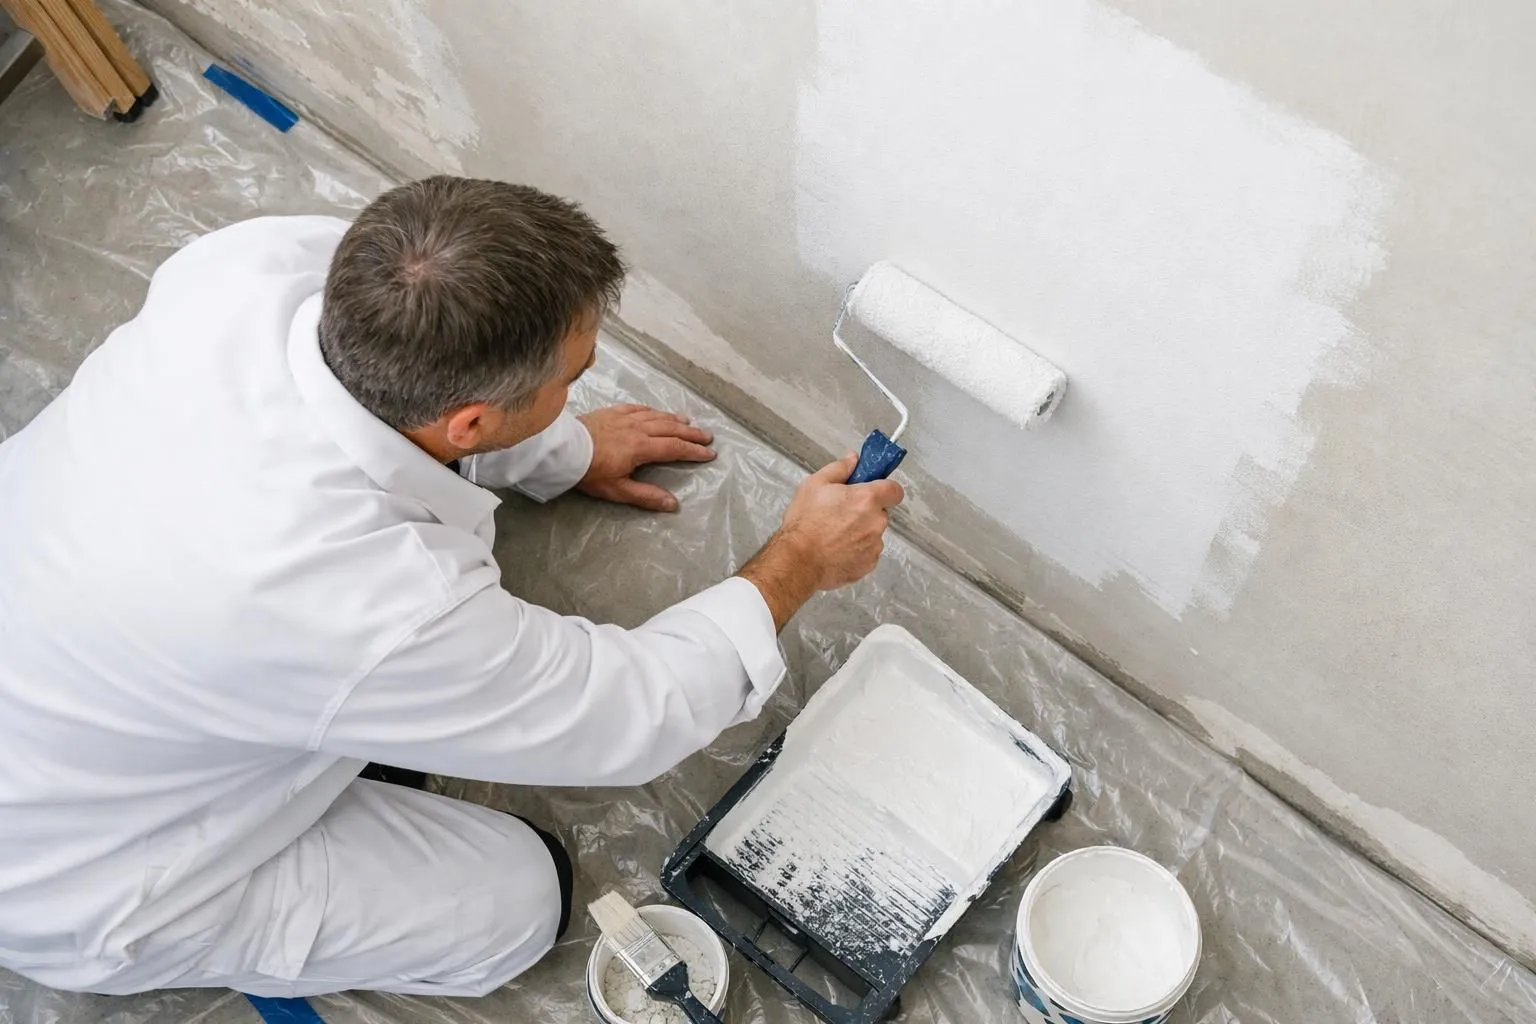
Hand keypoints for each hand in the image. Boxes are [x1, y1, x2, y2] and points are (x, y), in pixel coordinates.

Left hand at [577, 404, 714, 511]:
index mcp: (642, 447)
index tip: (709, 454)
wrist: (562, 450)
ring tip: (688, 422)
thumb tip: (673, 504)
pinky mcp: (611, 412)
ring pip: (656, 416)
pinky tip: (656, 412)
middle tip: (707, 437)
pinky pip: (637, 407)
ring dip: (674, 419)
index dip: (694, 451)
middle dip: (691, 434)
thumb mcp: (618, 490)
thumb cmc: (589, 472)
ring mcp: (624, 417)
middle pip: (671, 429)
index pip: (675, 448)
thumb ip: (646, 496)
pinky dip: (651, 410)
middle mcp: (637, 429)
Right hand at [738, 454, 904, 629]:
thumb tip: (853, 459)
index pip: (895, 490)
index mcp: (867, 499)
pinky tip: (837, 548)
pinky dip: (857, 549)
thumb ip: (839, 469)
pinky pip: (868, 551)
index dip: (885, 489)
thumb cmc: (804, 523)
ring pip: (873, 532)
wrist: (798, 561)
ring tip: (835, 534)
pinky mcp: (869, 564)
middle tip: (841, 512)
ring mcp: (874, 545)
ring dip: (861, 531)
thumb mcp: (814, 485)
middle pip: (881, 512)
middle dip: (866, 511)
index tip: (872, 490)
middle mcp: (876, 522)